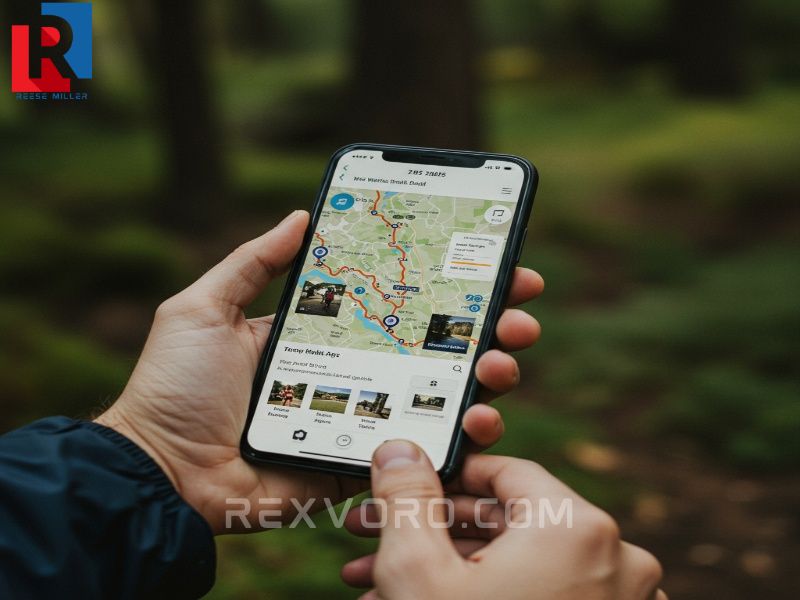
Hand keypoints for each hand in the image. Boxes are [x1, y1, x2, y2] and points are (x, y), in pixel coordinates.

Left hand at [95, 211, 544, 533]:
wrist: (162, 473)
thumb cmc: (176, 387)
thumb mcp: (204, 309)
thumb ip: (252, 263)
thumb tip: (302, 215)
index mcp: (327, 334)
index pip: (399, 302)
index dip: (446, 284)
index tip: (493, 261)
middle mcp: (356, 372)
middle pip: (437, 347)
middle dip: (490, 326)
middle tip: (517, 312)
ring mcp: (364, 418)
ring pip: (445, 396)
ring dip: (490, 376)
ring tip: (502, 361)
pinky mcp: (364, 462)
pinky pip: (424, 451)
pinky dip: (463, 436)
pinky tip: (481, 417)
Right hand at [342, 441, 664, 599]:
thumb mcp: (418, 569)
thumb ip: (408, 496)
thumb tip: (400, 449)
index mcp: (578, 527)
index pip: (506, 472)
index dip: (447, 477)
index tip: (407, 489)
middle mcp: (614, 560)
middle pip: (508, 522)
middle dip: (432, 531)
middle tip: (375, 538)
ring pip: (521, 566)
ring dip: (451, 570)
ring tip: (383, 585)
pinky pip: (544, 598)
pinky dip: (491, 596)